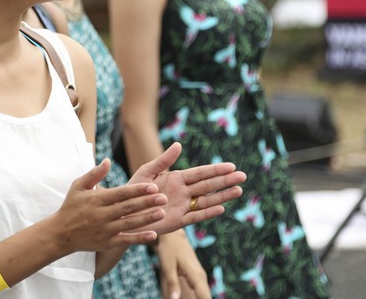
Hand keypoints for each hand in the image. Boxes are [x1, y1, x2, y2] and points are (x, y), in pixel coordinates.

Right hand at [51, 158, 167, 251]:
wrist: (61, 234)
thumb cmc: (71, 206)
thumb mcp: (78, 186)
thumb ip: (94, 173)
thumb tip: (108, 160)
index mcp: (97, 200)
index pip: (121, 194)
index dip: (138, 190)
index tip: (153, 186)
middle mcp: (102, 215)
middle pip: (128, 208)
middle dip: (147, 203)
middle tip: (163, 198)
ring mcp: (105, 230)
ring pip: (129, 224)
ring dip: (146, 219)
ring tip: (162, 213)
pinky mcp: (107, 242)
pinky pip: (126, 240)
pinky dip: (139, 238)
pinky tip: (153, 234)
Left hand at [128, 143, 245, 234]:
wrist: (123, 213)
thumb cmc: (133, 191)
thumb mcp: (146, 172)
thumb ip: (163, 160)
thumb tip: (179, 144)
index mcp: (176, 178)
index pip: (200, 173)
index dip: (215, 169)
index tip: (231, 165)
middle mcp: (182, 192)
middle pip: (208, 185)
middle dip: (225, 181)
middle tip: (243, 176)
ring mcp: (182, 206)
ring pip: (206, 200)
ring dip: (222, 196)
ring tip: (239, 191)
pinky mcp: (177, 221)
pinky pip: (195, 216)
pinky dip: (207, 212)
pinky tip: (221, 208)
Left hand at [157, 231, 209, 298]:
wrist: (172, 235)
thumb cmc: (168, 249)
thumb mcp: (167, 266)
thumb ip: (171, 284)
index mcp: (196, 276)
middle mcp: (201, 277)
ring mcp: (199, 276)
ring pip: (204, 296)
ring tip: (186, 298)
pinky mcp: (195, 276)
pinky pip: (200, 291)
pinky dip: (198, 298)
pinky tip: (189, 298)